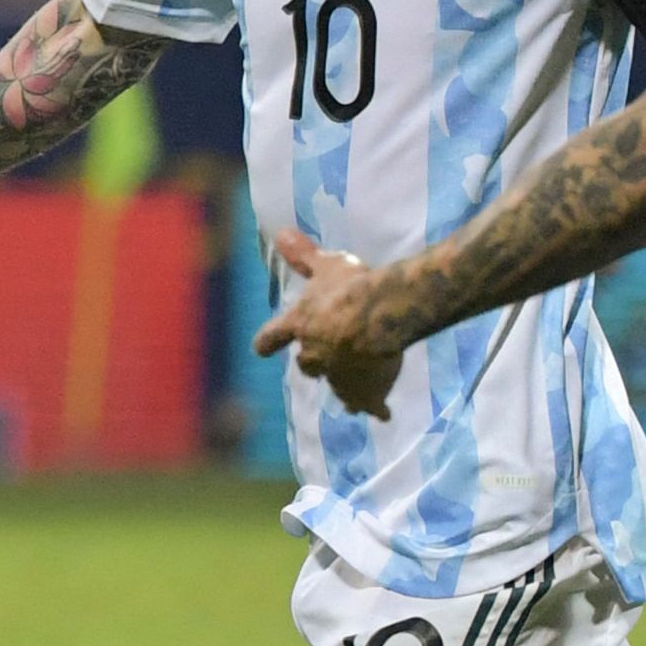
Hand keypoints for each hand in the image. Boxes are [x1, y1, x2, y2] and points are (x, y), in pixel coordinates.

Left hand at [250, 230, 404, 420]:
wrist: (382, 317)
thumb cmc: (350, 287)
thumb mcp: (327, 264)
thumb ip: (304, 254)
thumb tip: (279, 232)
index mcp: (300, 326)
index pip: (271, 338)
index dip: (267, 342)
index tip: (262, 347)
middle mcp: (314, 357)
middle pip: (307, 365)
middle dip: (315, 362)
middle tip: (331, 355)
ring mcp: (339, 378)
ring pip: (336, 387)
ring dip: (343, 386)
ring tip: (354, 391)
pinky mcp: (365, 392)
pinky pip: (368, 404)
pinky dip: (374, 406)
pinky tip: (383, 413)